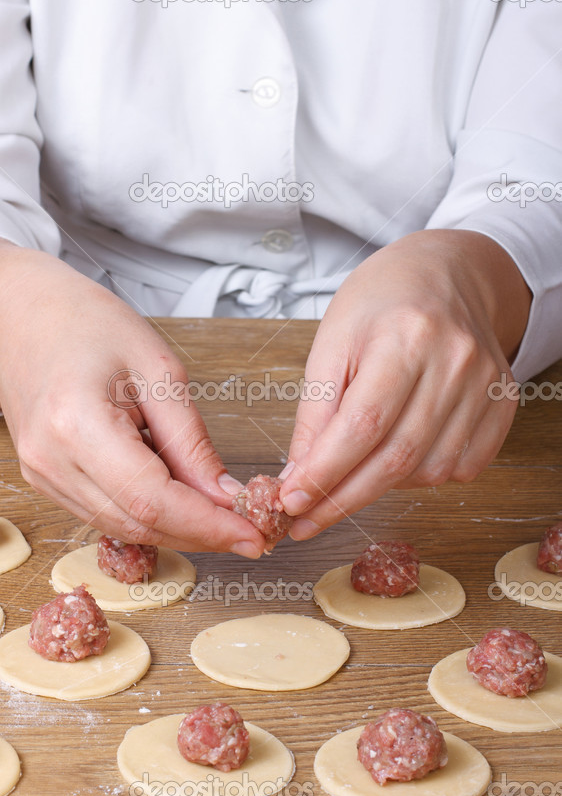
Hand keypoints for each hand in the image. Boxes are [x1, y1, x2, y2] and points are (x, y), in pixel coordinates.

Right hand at [0, 236, 263, 556]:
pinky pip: (105, 514)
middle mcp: (50, 461)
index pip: (152, 499)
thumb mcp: (157, 368)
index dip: (207, 525)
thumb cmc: (87, 324)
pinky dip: (149, 516)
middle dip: (201, 535)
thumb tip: (225, 497)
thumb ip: (190, 440)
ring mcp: (41, 476)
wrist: (18, 316)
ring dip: (178, 531)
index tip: (253, 533)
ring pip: (123, 528)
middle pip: (137, 523)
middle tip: (252, 531)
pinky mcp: (44, 481)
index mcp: (76, 423)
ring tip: (225, 517)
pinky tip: (181, 501)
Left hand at [279, 230, 531, 538]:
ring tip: (354, 469)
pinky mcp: (503, 403)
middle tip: (307, 521)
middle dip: (344, 499)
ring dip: (381, 487)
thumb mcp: (331, 342)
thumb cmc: (380, 303)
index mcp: (405, 336)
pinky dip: (423, 476)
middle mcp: (454, 362)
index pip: (362, 426)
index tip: (292, 503)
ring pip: (429, 471)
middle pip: (396, 457)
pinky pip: (462, 467)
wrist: (446, 274)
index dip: (325, 474)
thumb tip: (299, 478)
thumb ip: (315, 412)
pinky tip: (398, 455)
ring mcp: (485, 385)